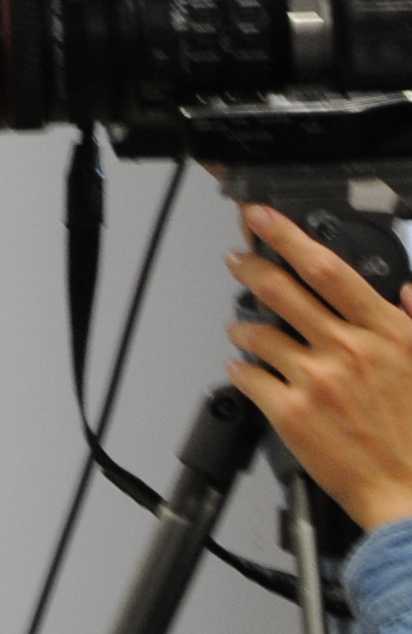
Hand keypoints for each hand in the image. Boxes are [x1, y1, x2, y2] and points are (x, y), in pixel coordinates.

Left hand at [228, 201, 411, 534]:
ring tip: (243, 328)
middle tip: (238, 259)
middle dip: (251, 267)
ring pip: (257, 332)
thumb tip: (409, 291)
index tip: (263, 219)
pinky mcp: (289, 413)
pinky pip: (247, 377)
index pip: (328, 269)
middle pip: (281, 290)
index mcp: (386, 334)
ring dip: (244, 326)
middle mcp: (348, 350)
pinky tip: (245, 369)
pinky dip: (241, 368)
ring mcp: (315, 380)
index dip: (288, 237)